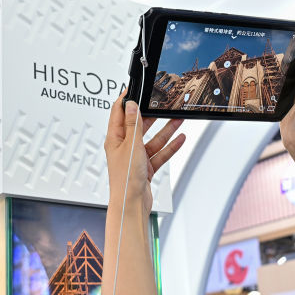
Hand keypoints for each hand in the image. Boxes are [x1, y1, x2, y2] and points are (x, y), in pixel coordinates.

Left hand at [104, 93, 184, 213]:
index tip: (135, 89)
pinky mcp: (146, 168)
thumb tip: (131, 105)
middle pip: (139, 125)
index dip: (126, 100)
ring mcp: (135, 158)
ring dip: (165, 130)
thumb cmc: (125, 179)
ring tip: (178, 119)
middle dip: (152, 115)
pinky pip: (159, 153)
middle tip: (162, 104)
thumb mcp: (131, 145)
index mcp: (114, 139)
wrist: (132, 204)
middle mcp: (124, 147)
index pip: (118, 113)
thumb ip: (134, 125)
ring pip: (152, 139)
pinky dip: (170, 147)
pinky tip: (180, 139)